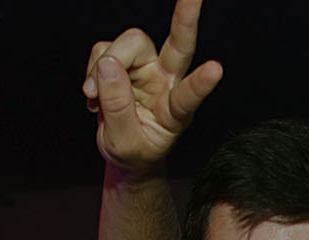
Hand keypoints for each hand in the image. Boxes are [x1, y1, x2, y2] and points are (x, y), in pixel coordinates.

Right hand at [83, 0, 222, 177]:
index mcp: (176, 111)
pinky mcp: (126, 61)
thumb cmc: (134, 151)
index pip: (189, 96)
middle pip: (176, 45)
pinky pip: (103, 50)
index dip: (201, 83)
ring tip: (93, 96)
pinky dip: (92, 68)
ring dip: (102, 66)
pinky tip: (94, 92)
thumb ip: (117, 108)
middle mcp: (166, 82)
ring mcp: (147, 68)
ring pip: (127, 44)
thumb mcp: (124, 143)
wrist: (125, 152)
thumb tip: (107, 66)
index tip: (216, 70)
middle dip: (186, 18)